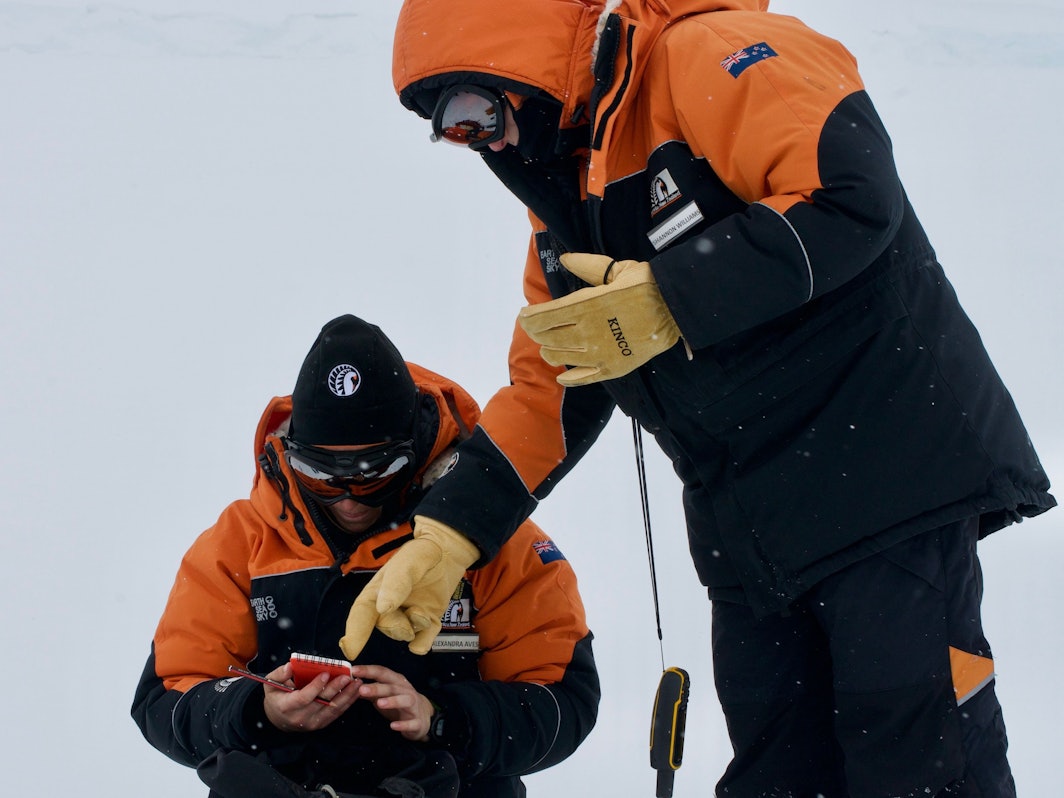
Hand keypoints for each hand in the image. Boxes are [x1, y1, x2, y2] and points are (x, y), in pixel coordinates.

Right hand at [261, 662, 360, 732]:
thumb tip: (291, 665)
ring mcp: (312, 723)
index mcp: (286, 707)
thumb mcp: (271, 684)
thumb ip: (280, 673)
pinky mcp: (321, 724)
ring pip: (332, 709)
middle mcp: (300, 718)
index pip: (304, 698)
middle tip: (347, 676)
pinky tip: (355, 692)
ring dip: (347, 696)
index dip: (315, 686)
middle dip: (336, 689)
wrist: (278, 719)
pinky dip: (347, 702)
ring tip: (357, 682)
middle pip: (321, 703)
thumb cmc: (276, 697)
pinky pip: (336, 713)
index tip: (326, 673)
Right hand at [339, 515, 478, 657]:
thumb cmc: (423, 553)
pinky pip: (421, 642)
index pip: (361, 614)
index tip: (350, 651)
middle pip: (386, 627)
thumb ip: (396, 582)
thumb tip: (382, 608)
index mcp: (377, 591)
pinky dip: (423, 644)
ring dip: (415, 627)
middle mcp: (390, 607)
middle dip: (396, 626)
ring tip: (423, 610)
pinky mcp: (427, 622)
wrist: (449, 553)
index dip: (354, 633)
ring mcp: (409, 615)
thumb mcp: (409, 561)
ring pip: (405, 634)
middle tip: (413, 613)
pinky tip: (426, 637)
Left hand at [351, 664, 435, 741]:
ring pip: (405, 700)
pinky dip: (403, 724)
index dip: (368, 670)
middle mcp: (406, 691)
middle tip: (362, 689)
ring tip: (379, 703)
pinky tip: (393, 726)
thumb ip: (370, 690)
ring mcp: (413, 706)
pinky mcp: (417, 722)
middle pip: (392, 687)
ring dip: (393, 701)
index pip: (382, 673)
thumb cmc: (399, 703)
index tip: (353, 670)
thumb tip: (350, 685)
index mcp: (396, 682)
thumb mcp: (384, 695)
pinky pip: (411, 723)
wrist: (422, 717)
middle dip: (377, 687)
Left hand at [518, 252, 679, 385]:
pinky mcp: (612, 368)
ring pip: (558, 357)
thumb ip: (587, 265)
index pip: (540, 318)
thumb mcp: (616, 269)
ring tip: (550, 345)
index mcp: (583, 306)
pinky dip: (568, 378)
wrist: (676, 308)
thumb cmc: (646, 284)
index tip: (524, 315)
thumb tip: (563, 259)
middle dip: (537, 332)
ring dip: (549, 350)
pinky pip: (582, 379)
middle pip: (545, 338)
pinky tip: (562, 375)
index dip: (527, 318)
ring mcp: (598, 354)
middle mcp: (586, 333)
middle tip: (538, 327)